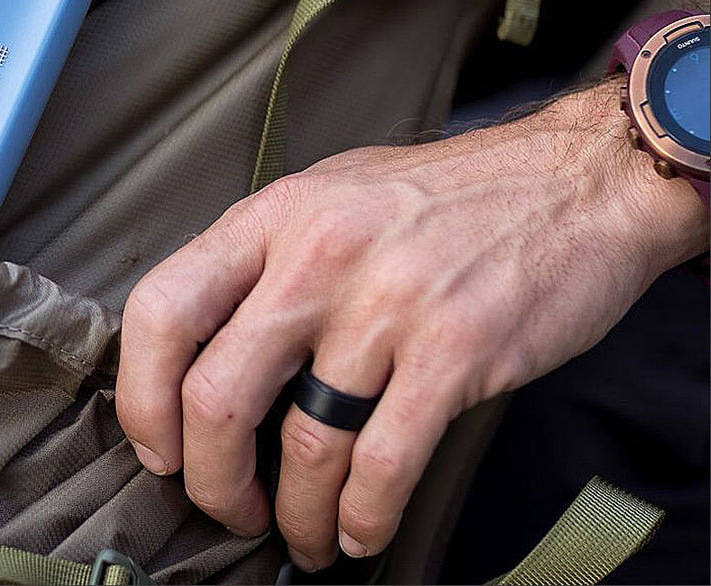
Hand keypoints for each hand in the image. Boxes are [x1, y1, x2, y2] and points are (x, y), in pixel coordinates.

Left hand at [116, 81, 707, 570]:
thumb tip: (208, 351)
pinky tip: (359, 529)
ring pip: (302, 444)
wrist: (572, 180)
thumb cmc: (444, 195)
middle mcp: (316, 254)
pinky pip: (383, 462)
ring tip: (304, 534)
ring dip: (295, 514)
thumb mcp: (331, 195)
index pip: (161, 307)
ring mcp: (385, 302)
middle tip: (227, 506)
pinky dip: (362, 516)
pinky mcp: (454, 350)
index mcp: (273, 215)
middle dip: (210, 479)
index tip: (158, 446)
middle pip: (216, 394)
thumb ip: (266, 260)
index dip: (141, 395)